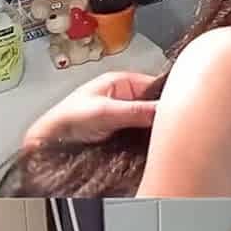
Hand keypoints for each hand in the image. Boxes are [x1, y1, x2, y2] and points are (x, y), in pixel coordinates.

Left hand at [23, 71, 158, 150]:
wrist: (50, 141)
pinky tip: (149, 147)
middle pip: (155, 105)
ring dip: (154, 130)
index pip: (156, 85)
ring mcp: (124, 116)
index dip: (169, 98)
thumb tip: (164, 110)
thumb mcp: (105, 112)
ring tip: (161, 139)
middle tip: (170, 129)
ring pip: (150, 121)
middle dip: (162, 116)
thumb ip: (136, 110)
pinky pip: (143, 135)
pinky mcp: (123, 134)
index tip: (179, 111)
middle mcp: (125, 97)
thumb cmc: (66, 120)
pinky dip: (146, 141)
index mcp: (121, 82)